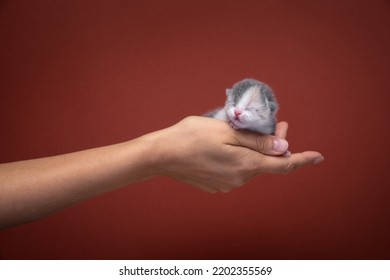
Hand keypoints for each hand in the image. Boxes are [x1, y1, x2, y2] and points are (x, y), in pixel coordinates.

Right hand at [154, 116, 323, 192]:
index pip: (283, 165)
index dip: (302, 160)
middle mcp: (239, 179)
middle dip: (274, 145)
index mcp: (245, 164)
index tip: (319, 157)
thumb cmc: (191, 137)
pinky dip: (240, 158)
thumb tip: (283, 149)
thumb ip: (257, 142)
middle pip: (266, 163)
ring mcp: (226, 184)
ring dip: (256, 151)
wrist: (161, 155)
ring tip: (248, 133)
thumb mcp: (227, 132)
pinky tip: (228, 146)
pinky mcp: (215, 184)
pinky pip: (236, 171)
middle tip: (276, 125)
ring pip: (250, 166)